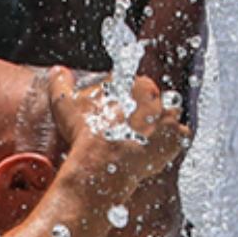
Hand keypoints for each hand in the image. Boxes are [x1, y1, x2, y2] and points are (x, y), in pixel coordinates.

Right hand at [52, 70, 190, 193]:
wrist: (103, 165)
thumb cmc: (86, 134)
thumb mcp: (66, 105)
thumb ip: (61, 84)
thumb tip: (57, 71)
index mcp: (137, 85)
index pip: (137, 88)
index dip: (127, 101)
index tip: (118, 114)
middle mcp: (158, 98)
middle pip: (155, 102)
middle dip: (144, 113)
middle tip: (129, 129)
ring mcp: (169, 119)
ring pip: (169, 117)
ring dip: (160, 126)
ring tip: (144, 139)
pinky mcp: (176, 140)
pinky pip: (180, 138)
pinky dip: (171, 143)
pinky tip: (156, 150)